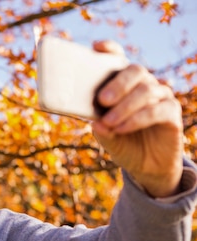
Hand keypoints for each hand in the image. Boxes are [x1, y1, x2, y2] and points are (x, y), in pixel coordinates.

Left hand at [91, 40, 183, 197]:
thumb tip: (95, 123)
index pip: (119, 59)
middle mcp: (144, 85)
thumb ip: (99, 129)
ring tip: (109, 122)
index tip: (96, 48)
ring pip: (146, 90)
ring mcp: (160, 97)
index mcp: (124, 84)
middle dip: (118, 84)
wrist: (146, 166)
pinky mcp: (171, 113)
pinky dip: (137, 119)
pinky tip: (122, 128)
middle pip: (136, 70)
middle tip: (102, 100)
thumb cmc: (123, 143)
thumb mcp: (106, 137)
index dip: (110, 50)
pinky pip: (157, 110)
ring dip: (125, 107)